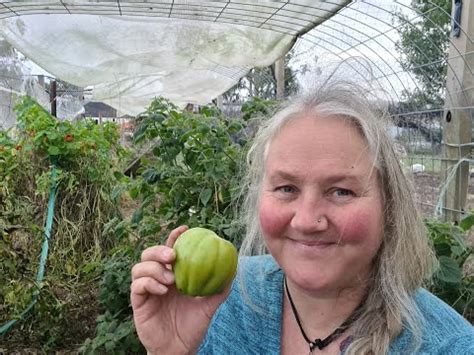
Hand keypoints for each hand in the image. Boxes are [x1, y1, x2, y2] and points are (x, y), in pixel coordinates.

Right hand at [130, 225, 230, 353]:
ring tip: (170, 281)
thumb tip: (233, 270)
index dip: (174, 236)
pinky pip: (137, 286)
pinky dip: (148, 283)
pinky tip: (163, 290)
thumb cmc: (193, 327)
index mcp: (173, 275)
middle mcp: (157, 279)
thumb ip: (219, 289)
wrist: (179, 350)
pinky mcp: (137, 302)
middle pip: (149, 254)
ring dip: (154, 269)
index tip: (185, 228)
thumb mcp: (209, 307)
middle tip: (173, 257)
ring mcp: (146, 290)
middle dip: (159, 250)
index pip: (170, 250)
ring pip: (139, 267)